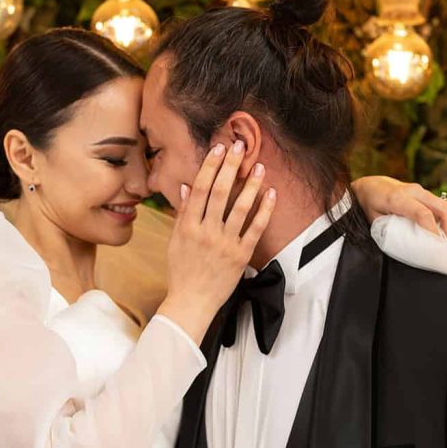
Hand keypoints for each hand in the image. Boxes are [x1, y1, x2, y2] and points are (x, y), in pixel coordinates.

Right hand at [159, 142, 275, 343]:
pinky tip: (271, 194)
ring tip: (259, 166)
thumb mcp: (175, 240)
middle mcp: (207, 231)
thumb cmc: (182, 270)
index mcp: (188, 226)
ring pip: (240, 208)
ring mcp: (225, 243)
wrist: (192, 301)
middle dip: (230, 166)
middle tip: (240, 146)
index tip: (218, 148)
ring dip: (251, 184)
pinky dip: (264, 210)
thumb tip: (187, 186)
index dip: (210, 166)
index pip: (200, 188)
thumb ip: (183, 213)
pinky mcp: (241, 255)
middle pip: (220, 192)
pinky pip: (256, 229)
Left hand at [352, 176, 446, 243]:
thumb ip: (390, 232)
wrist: (372, 185)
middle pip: (445, 209)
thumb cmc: (370, 206)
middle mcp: (415, 192)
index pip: (422, 213)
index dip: (433, 231)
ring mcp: (425, 193)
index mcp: (398, 198)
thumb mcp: (374, 221)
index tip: (438, 248)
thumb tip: (410, 250)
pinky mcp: (431, 196)